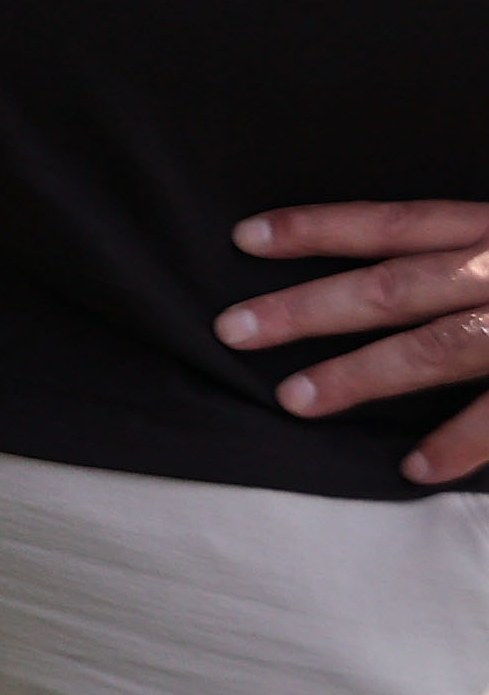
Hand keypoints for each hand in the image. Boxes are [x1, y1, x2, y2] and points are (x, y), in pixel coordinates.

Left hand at [219, 203, 488, 483]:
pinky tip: (412, 469)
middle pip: (390, 289)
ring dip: (358, 376)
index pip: (390, 225)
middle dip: (306, 310)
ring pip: (432, 350)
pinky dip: (458, 443)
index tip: (243, 237)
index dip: (316, 229)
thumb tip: (391, 275)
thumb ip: (460, 252)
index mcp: (488, 229)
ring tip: (291, 400)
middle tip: (231, 331)